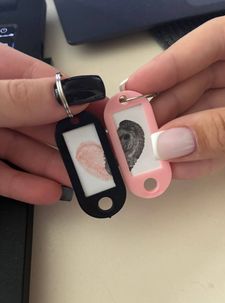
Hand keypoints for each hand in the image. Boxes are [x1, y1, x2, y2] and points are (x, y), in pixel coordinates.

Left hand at [0, 45, 104, 203]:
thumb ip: (24, 97)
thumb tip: (76, 94)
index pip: (49, 82)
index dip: (81, 100)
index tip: (108, 117)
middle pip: (43, 121)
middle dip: (73, 141)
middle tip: (101, 156)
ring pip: (27, 149)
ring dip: (55, 168)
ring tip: (81, 180)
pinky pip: (5, 172)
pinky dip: (25, 184)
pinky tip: (47, 192)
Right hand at [123, 13, 224, 178]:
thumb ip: (221, 127)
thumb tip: (168, 143)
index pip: (207, 42)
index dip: (166, 65)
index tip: (132, 87)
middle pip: (199, 84)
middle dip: (166, 113)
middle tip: (136, 134)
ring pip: (206, 116)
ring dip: (178, 141)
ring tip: (151, 159)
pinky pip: (223, 139)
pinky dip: (202, 155)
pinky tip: (179, 169)